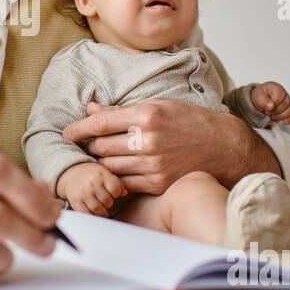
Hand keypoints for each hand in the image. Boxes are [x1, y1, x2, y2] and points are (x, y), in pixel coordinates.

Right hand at [56, 162, 126, 216]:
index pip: (115, 189)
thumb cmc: (92, 174)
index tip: (113, 193)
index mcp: (101, 174)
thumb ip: (116, 182)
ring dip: (102, 211)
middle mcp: (92, 184)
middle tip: (106, 201)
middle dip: (109, 203)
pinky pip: (86, 213)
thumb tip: (124, 193)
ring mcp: (83, 193)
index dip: (117, 193)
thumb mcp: (105, 173)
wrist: (71, 172)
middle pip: (107, 201)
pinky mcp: (75, 201)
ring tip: (101, 207)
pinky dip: (91, 214)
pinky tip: (93, 211)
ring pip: (98, 209)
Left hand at [62, 99, 278, 194]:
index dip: (78, 128)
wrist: (221, 147)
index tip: (67, 132)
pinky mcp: (158, 183)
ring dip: (101, 163)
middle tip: (85, 144)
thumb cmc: (189, 122)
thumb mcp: (158, 106)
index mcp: (147, 115)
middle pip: (101, 146)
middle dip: (89, 145)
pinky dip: (117, 177)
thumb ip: (122, 111)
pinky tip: (117, 172)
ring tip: (100, 158)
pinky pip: (124, 183)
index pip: (101, 123)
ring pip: (110, 166)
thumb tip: (91, 108)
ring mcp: (153, 164)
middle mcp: (148, 140)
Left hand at [251, 82, 289, 125]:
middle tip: (268, 112)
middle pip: (285, 104)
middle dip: (275, 111)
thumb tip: (270, 106)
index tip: (266, 108)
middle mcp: (284, 94)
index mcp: (276, 88)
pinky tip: (283, 121)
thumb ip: (263, 100)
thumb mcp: (257, 96)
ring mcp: (288, 102)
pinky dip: (288, 120)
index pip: (279, 97)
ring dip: (280, 116)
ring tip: (272, 116)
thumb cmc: (260, 97)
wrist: (260, 101)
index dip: (273, 105)